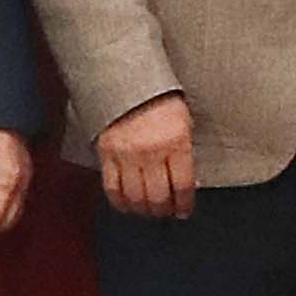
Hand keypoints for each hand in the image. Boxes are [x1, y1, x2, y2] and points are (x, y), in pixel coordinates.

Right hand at [98, 93, 196, 222]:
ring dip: (143, 209)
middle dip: (164, 210)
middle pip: (158, 196)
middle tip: (166, 213)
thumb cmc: (159, 99)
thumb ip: (184, 150)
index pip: (183, 185)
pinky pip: (112, 187)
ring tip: (148, 211)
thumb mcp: (183, 121)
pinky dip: (120, 201)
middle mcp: (152, 152)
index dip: (184, 204)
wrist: (125, 81)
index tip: (184, 210)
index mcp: (176, 143)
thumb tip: (188, 180)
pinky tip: (126, 205)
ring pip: (135, 196)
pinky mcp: (107, 155)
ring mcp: (127, 155)